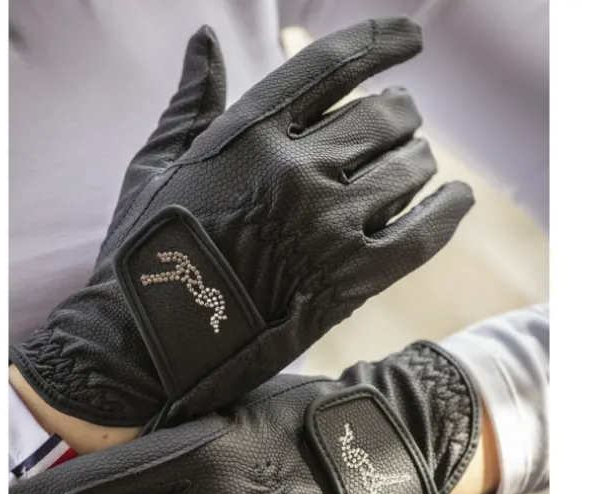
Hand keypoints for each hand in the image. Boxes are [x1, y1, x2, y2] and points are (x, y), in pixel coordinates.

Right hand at [10, 19, 472, 429]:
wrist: (148, 344)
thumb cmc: (147, 254)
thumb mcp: (156, 167)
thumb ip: (191, 101)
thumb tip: (203, 39)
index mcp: (249, 134)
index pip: (333, 65)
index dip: (382, 43)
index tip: (412, 37)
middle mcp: (295, 171)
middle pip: (386, 116)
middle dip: (400, 117)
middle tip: (398, 127)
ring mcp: (326, 227)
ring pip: (410, 168)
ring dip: (417, 162)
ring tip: (410, 168)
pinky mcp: (348, 282)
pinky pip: (422, 234)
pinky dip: (448, 212)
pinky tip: (457, 199)